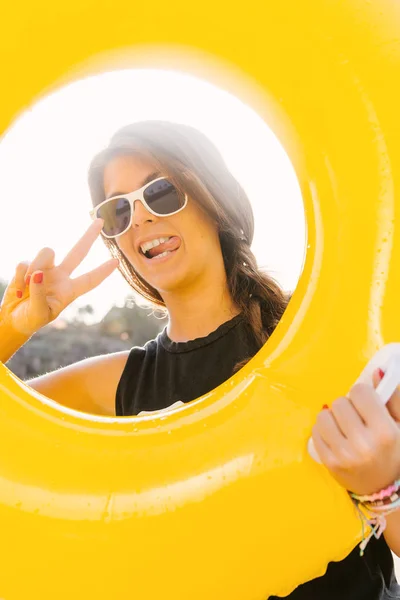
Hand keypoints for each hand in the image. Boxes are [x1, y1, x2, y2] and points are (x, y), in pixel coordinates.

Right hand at [0, 219, 118, 336]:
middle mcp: (60, 276)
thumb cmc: (30, 319)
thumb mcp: (38, 313)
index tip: (117, 261)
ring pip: (46, 252)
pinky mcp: (27, 267)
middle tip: (101, 221)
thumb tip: (38, 273)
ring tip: (25, 287)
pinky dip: (19, 276)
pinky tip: (18, 291)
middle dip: (89, 236)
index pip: (90, 279)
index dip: (103, 271)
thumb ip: (39, 294)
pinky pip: (24, 263)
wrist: (12, 319)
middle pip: (78, 252)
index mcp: (69, 291)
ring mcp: (44, 270)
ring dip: (35, 265)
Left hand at [311, 369, 399, 494]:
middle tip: (356, 417)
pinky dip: (324, 431)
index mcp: (385, 432)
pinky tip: (337, 438)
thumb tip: (377, 372)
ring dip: (333, 417)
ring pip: (324, 415)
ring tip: (344, 427)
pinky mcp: (328, 462)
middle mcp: (363, 444)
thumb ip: (392, 397)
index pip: (360, 392)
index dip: (363, 394)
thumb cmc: (392, 451)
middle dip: (347, 406)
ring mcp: (343, 455)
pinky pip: (315, 432)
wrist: (382, 488)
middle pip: (340, 402)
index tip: (366, 402)